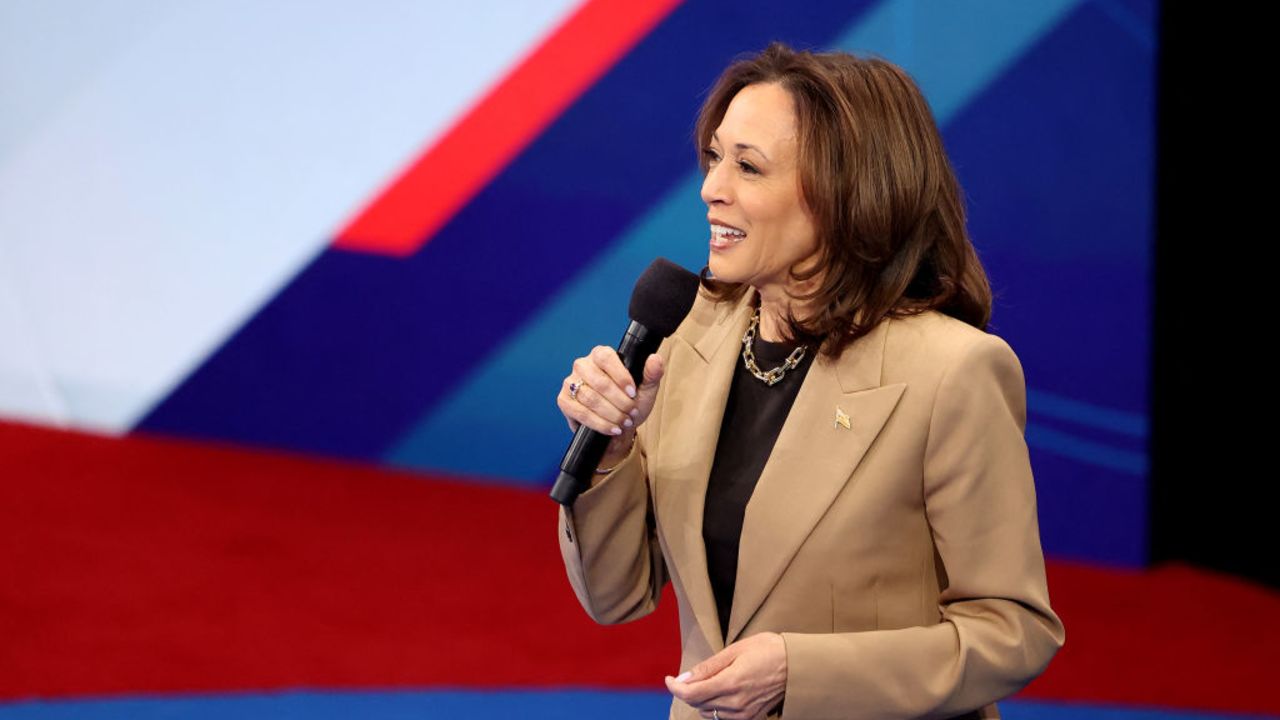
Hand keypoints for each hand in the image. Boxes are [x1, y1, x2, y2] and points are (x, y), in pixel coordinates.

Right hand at [558, 346, 664, 456]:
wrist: (618, 426)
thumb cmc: (631, 403)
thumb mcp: (646, 389)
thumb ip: (652, 374)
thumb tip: (655, 359)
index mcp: (601, 355)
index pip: (606, 357)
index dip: (621, 376)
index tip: (633, 393)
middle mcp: (583, 365)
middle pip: (600, 382)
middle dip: (619, 402)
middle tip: (631, 413)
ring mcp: (570, 382)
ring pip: (590, 398)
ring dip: (611, 414)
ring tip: (624, 422)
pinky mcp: (564, 401)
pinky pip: (580, 412)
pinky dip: (599, 423)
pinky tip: (611, 428)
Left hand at [664, 632, 786, 719]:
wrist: (796, 665)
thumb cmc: (768, 650)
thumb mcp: (735, 650)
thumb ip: (708, 667)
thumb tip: (684, 678)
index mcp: (731, 682)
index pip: (691, 694)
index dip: (675, 687)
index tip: (669, 679)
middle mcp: (736, 703)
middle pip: (697, 704)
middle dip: (687, 691)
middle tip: (689, 676)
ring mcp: (744, 713)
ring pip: (708, 713)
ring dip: (701, 700)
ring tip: (708, 682)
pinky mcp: (751, 718)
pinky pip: (722, 718)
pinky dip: (714, 707)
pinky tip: (720, 693)